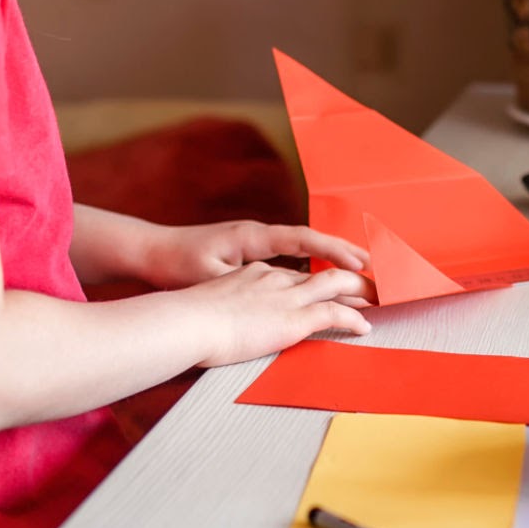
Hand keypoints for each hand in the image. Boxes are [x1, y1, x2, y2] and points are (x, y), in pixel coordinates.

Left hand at [140, 219, 369, 289]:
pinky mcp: (249, 258)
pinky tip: (323, 288)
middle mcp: (260, 237)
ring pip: (303, 254)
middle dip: (344, 254)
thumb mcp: (209, 275)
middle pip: (311, 244)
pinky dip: (311, 272)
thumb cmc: (178, 262)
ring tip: (360, 278)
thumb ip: (242, 282)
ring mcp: (256, 247)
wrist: (152, 253)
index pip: (304, 239)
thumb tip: (271, 290)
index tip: (360, 261)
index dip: (333, 250)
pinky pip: (290, 263)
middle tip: (376, 268)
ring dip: (330, 264)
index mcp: (254, 236)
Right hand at [185, 262, 371, 367]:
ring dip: (362, 291)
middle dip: (350, 277)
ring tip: (380, 299)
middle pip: (321, 272)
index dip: (316, 278)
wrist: (186, 322)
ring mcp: (286, 296)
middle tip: (370, 284)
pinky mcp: (294, 317)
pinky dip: (353, 318)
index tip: (329, 282)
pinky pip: (335, 313)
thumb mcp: (207, 308)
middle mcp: (275, 278)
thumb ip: (224, 311)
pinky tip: (365, 326)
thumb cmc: (186, 321)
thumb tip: (222, 326)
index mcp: (254, 273)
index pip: (295, 273)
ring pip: (337, 284)